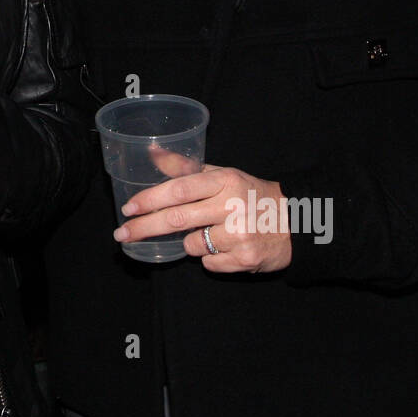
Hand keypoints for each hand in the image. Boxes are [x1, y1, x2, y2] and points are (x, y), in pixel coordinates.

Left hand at [114, 156, 292, 273]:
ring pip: (191, 245)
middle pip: (177, 219)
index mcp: (225, 181)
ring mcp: (239, 235)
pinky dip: (210, 257)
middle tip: (122, 234)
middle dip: (144, 228)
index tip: (128, 209)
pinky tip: (227, 246)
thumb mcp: (223, 174)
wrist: (295, 222)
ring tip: (211, 232)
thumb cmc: (250, 194)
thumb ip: (186, 168)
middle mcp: (232, 206)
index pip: (179, 188)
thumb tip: (151, 152)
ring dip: (190, 242)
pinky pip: (208, 263)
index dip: (150, 199)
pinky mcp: (245, 259)